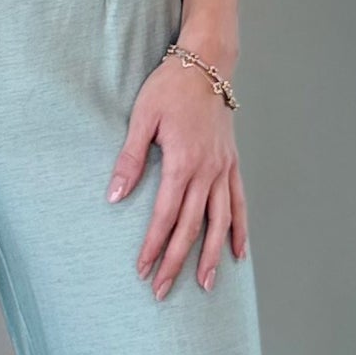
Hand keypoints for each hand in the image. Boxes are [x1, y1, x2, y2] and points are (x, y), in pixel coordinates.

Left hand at [107, 55, 249, 296]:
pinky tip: (238, 252)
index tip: (142, 270)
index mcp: (183, 163)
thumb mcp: (142, 119)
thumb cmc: (170, 88)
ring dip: (212, 256)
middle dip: (176, 262)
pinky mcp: (231, 164)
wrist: (206, 64)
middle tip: (162, 290)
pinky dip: (240, 230)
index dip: (153, 246)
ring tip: (206, 284)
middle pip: (192, 227)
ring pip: (220, 222)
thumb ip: (130, 159)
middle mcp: (207, 172)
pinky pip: (239, 203)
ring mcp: (223, 169)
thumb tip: (115, 196)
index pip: (166, 216)